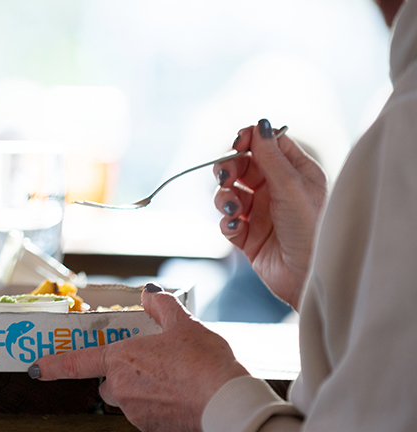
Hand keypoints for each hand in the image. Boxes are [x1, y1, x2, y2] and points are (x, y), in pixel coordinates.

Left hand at [30, 284, 248, 431]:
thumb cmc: (205, 364)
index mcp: (121, 360)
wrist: (227, 403)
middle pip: (108, 381)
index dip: (52, 365)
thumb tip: (150, 294)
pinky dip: (156, 402)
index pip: (76, 363)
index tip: (35, 368)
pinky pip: (145, 411)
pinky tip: (179, 392)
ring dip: (141, 388)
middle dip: (121, 372)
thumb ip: (162, 306)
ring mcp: (135, 412)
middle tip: (151, 362)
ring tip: (173, 376)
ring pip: (127, 397)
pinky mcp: (151, 428)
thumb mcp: (183, 324)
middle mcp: (121, 389)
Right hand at [213, 119, 326, 308]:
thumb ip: (272, 156)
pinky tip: (237, 228)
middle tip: (226, 178)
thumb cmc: (312, 232)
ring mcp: (261, 213)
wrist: (308, 279)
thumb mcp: (292, 188)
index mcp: (296, 173)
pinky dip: (226, 222)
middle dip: (229, 170)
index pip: (268, 144)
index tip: (237, 144)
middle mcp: (277, 190)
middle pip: (242, 166)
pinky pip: (226, 221)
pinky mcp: (248, 236)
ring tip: (234, 211)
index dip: (249, 140)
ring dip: (224, 198)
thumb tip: (260, 124)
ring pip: (229, 193)